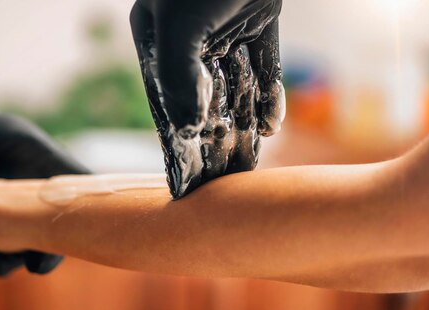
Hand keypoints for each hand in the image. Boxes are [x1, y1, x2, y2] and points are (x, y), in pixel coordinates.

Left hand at [0, 93, 88, 275]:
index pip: (70, 172)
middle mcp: (22, 175)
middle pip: (58, 212)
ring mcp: (7, 202)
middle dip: (53, 240)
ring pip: (33, 235)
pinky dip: (0, 258)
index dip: (82, 200)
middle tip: (36, 263)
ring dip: (22, 254)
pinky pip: (6, 245)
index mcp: (24, 146)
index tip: (79, 228)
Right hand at [130, 0, 283, 197]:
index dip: (177, 131)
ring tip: (251, 154)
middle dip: (214, 131)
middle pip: (200, 95)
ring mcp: (224, 28)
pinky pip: (262, 64)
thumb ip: (177, 78)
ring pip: (233, 84)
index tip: (187, 167)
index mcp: (157, 36)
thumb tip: (186, 124)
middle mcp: (188, 36)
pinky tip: (272, 124)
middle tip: (224, 170)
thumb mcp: (181, 28)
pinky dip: (268, 93)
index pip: (164, 95)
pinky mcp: (259, 20)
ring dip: (243, 119)